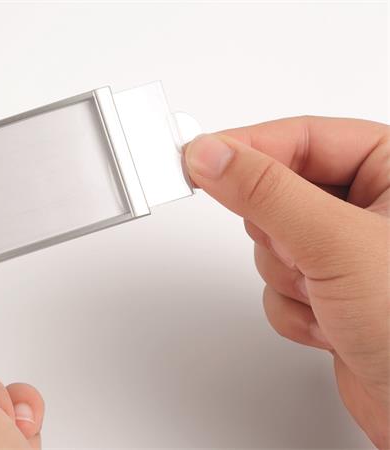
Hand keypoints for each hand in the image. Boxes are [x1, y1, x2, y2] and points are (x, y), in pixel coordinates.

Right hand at [184, 117, 388, 447]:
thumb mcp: (337, 242)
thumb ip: (266, 191)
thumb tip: (211, 155)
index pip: (302, 137)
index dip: (247, 148)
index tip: (197, 158)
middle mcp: (373, 206)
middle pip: (279, 191)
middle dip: (282, 234)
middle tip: (303, 251)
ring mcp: (349, 251)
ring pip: (272, 242)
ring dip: (289, 277)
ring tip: (329, 295)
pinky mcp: (332, 291)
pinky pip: (277, 283)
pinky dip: (293, 308)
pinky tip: (331, 323)